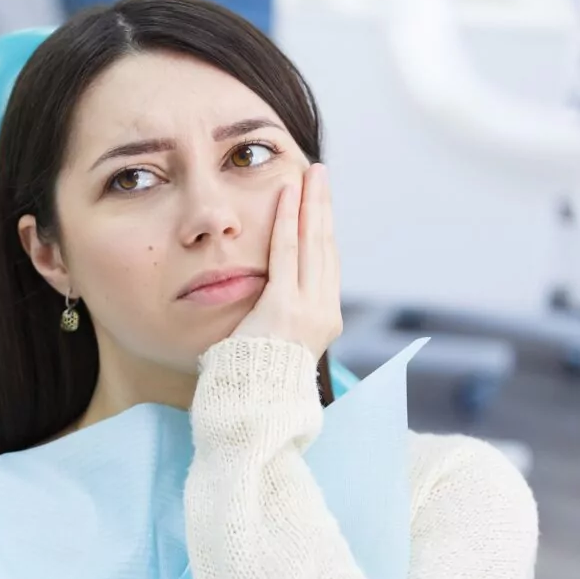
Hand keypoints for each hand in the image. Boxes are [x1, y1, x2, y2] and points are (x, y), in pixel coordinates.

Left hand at [232, 164, 342, 358]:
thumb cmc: (254, 376)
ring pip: (311, 244)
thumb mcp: (275, 338)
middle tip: (320, 174)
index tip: (319, 203)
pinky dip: (286, 221)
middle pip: (325, 246)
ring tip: (309, 175)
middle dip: (322, 207)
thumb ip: (279, 311)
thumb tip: (270, 289)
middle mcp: (323, 311)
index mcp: (324, 319)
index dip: (323, 229)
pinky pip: (285, 253)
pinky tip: (286, 196)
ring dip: (310, 204)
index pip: (326, 264)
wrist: (253, 403)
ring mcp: (307, 309)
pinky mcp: (284, 306)